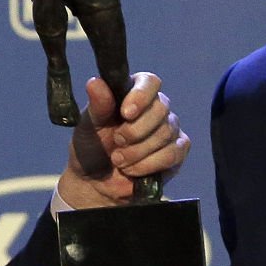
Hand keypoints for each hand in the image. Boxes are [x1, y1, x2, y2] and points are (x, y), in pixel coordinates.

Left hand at [57, 73, 188, 208]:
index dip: (141, 96)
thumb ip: (97, 105)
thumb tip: (95, 83)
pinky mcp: (177, 152)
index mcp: (133, 93)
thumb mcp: (88, 126)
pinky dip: (148, 164)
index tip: (125, 113)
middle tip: (116, 142)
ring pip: (165, 133)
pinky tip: (133, 170)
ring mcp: (169, 129)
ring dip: (137, 151)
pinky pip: (173, 154)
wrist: (95, 182)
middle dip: (134, 131)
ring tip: (119, 160)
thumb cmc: (92, 148)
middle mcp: (155, 107)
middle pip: (160, 108)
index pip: (150, 82)